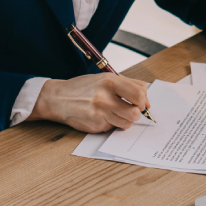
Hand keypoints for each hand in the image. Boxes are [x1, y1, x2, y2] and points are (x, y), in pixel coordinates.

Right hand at [29, 73, 150, 131]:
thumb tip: (146, 102)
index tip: (141, 102)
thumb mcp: (105, 78)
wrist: (58, 98)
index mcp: (109, 81)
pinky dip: (112, 123)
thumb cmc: (84, 87)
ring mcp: (100, 114)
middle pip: (135, 112)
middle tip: (130, 109)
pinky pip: (113, 128)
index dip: (143, 100)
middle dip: (136, 113)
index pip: (139, 93)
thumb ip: (128, 86)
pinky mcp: (96, 126)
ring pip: (127, 123)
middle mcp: (105, 98)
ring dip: (126, 119)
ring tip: (116, 112)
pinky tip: (102, 116)